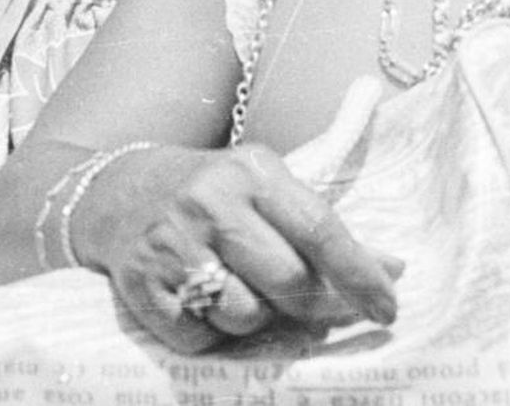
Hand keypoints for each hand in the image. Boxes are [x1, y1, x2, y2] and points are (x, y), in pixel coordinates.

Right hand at [103, 80, 399, 352]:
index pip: (320, 228)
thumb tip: (392, 269)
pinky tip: (203, 304)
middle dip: (312, 308)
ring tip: (242, 293)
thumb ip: (322, 228)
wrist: (118, 192)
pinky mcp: (142, 283)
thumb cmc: (211, 194)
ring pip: (246, 316)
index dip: (359, 275)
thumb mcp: (266, 190)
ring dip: (256, 320)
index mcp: (252, 170)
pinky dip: (211, 334)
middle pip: (288, 281)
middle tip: (314, 312)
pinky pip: (200, 338)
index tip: (387, 308)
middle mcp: (210, 201)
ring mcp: (172, 242)